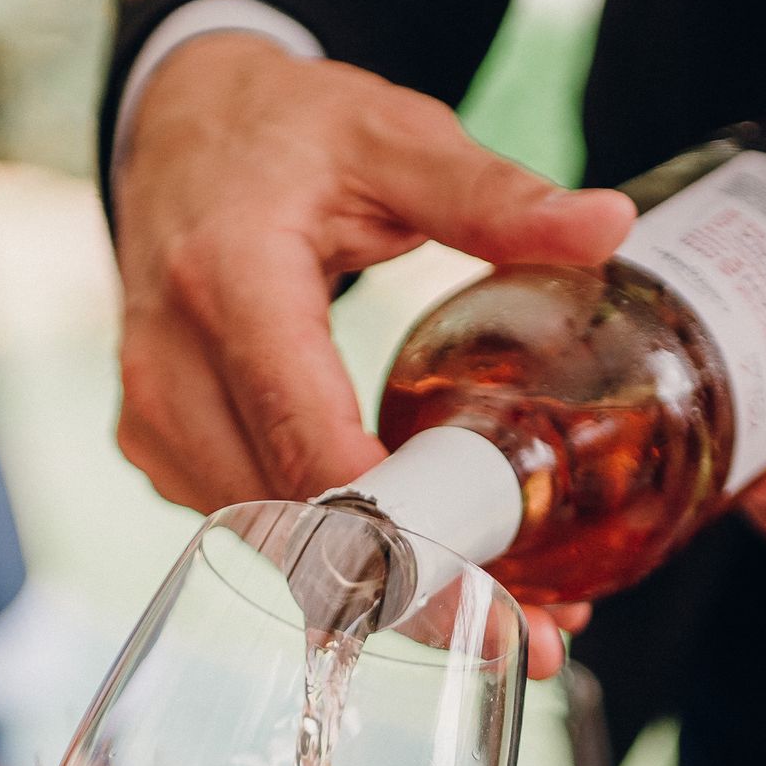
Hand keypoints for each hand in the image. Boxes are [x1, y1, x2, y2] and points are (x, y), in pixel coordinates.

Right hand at [114, 32, 632, 671]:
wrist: (177, 128)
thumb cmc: (289, 133)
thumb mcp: (394, 138)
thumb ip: (493, 194)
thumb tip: (609, 226)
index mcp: (228, 280)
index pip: (305, 437)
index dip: (397, 533)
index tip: (490, 596)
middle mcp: (171, 364)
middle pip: (293, 522)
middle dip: (416, 592)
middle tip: (536, 637)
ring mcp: (156, 418)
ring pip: (273, 545)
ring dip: (384, 591)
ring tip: (509, 612)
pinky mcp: (161, 449)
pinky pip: (255, 528)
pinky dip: (339, 561)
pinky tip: (428, 567)